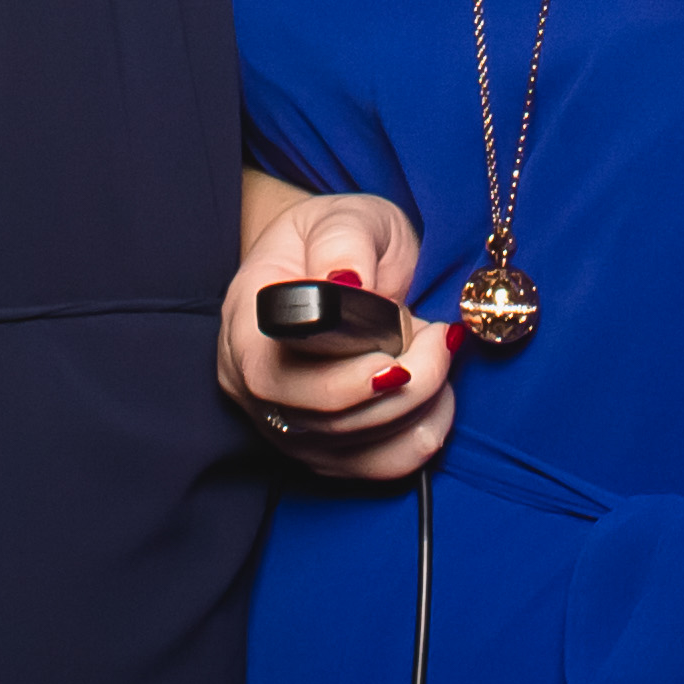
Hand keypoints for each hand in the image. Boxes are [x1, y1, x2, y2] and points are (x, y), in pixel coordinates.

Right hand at [218, 190, 457, 481]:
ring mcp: (287, 427)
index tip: (400, 343)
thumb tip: (347, 280)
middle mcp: (253, 386)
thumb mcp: (342, 216)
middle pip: (322, 418)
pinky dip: (422, 435)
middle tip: (439, 336)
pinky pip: (379, 467)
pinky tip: (438, 395)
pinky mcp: (325, 452)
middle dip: (400, 386)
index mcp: (245, 323)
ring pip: (355, 446)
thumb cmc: (337, 239)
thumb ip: (344, 241)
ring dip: (418, 405)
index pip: (276, 371)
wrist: (336, 265)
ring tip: (436, 348)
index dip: (342, 373)